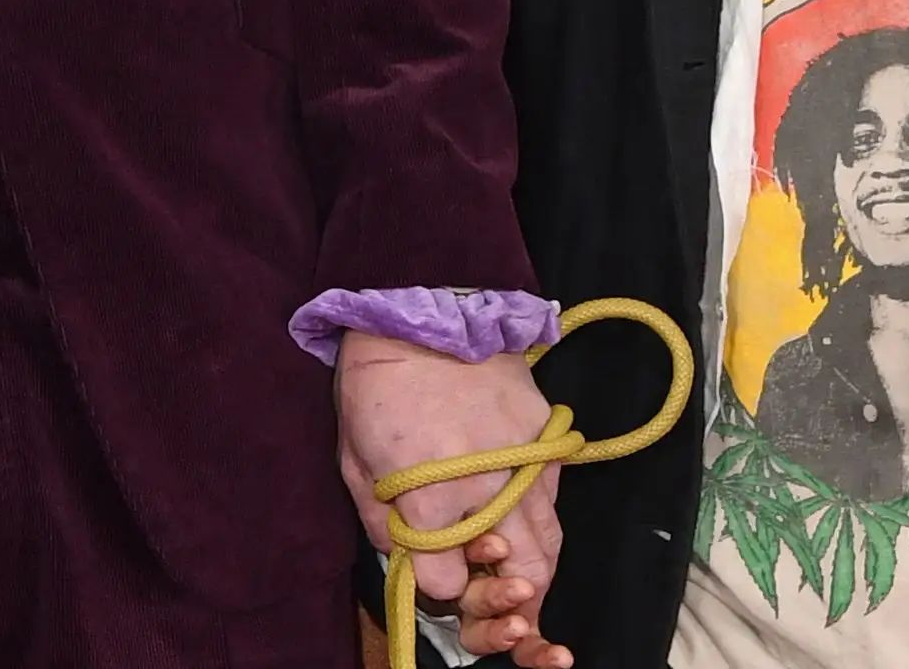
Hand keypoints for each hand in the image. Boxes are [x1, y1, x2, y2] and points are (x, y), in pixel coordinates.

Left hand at [335, 336, 568, 666]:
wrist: (425, 308)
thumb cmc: (377, 383)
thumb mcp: (354, 456)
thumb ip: (379, 519)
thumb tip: (405, 556)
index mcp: (432, 497)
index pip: (448, 583)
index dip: (439, 584)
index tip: (431, 567)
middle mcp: (489, 490)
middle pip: (523, 579)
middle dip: (505, 598)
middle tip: (492, 594)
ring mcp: (528, 466)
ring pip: (551, 546)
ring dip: (533, 568)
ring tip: (511, 567)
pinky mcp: (550, 443)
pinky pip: (554, 502)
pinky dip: (539, 519)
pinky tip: (516, 510)